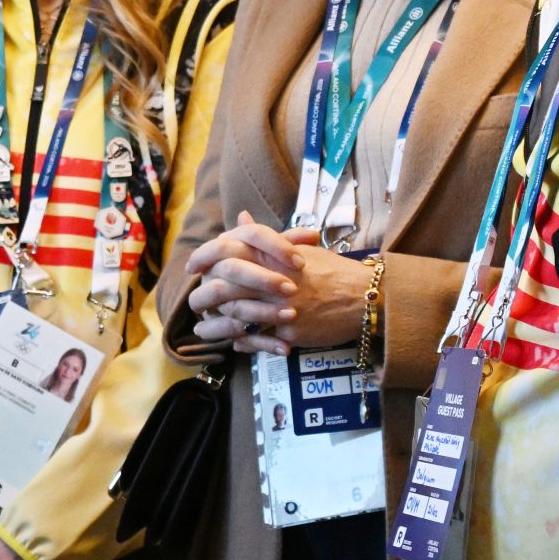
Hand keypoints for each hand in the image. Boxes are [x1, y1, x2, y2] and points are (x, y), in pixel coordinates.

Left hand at [187, 213, 375, 354]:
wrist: (365, 297)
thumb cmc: (333, 271)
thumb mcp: (299, 248)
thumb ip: (265, 237)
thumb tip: (240, 218)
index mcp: (272, 256)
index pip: (225, 252)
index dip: (204, 259)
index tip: (193, 267)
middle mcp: (271, 279)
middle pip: (224, 286)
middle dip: (205, 297)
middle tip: (196, 304)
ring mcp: (279, 307)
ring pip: (235, 316)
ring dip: (217, 324)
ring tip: (204, 328)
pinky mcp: (288, 331)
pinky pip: (256, 339)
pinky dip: (242, 341)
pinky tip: (233, 341)